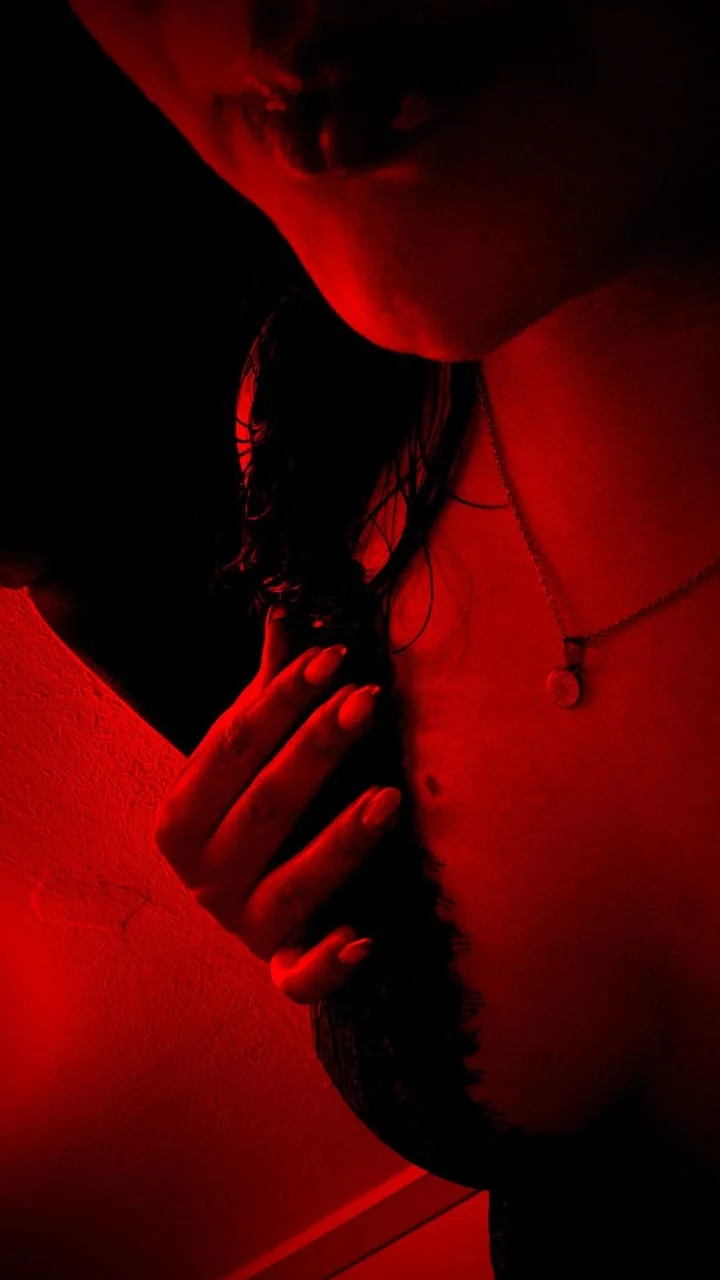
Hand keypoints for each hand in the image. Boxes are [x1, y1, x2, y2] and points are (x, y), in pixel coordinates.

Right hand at [153, 607, 402, 1003]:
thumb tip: (286, 615)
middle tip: (368, 699)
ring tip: (391, 798)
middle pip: (264, 807)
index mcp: (181, 817)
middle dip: (316, 750)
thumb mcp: (249, 756)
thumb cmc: (251, 813)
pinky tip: (365, 938)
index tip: (333, 657)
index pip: (230, 747)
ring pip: (290, 885)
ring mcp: (240, 926)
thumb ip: (265, 692)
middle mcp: (201, 875)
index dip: (281, 700)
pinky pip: (298, 978)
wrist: (246, 900)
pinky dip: (328, 963)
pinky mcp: (279, 968)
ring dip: (340, 842)